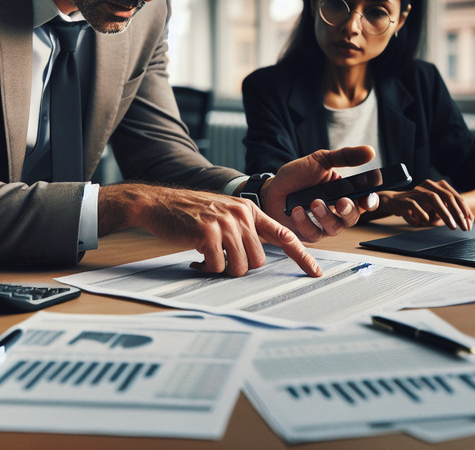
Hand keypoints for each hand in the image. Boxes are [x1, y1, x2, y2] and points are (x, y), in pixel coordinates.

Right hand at [97, 183, 320, 276]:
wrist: (158, 203)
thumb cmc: (190, 213)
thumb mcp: (224, 213)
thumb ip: (244, 229)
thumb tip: (258, 257)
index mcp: (249, 209)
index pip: (283, 234)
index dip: (301, 256)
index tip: (315, 272)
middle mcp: (241, 214)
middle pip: (257, 260)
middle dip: (239, 266)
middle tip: (219, 258)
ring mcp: (225, 222)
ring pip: (239, 266)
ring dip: (222, 269)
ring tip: (206, 257)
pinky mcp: (207, 233)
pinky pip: (217, 267)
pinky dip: (206, 269)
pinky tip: (195, 258)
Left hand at [263, 146, 379, 241]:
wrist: (272, 188)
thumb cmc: (297, 176)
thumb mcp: (321, 160)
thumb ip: (345, 157)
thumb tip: (370, 151)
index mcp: (345, 194)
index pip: (365, 202)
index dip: (370, 201)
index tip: (368, 197)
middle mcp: (336, 212)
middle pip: (352, 218)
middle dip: (348, 211)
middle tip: (341, 202)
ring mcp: (323, 225)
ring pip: (334, 228)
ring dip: (326, 216)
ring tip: (314, 202)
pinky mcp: (307, 234)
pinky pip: (312, 233)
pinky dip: (305, 222)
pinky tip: (297, 210)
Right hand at [374, 179, 473, 230]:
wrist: (395, 202)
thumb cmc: (418, 207)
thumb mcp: (436, 209)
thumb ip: (449, 212)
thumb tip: (468, 220)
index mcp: (438, 186)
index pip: (455, 197)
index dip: (464, 210)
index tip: (470, 223)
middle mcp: (429, 186)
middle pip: (447, 196)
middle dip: (458, 213)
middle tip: (464, 227)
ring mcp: (417, 191)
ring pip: (433, 198)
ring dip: (444, 213)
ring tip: (452, 225)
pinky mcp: (406, 199)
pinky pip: (414, 204)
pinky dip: (421, 212)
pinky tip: (426, 220)